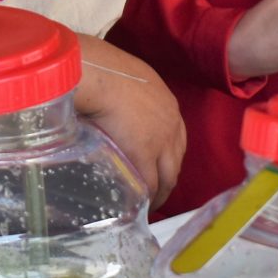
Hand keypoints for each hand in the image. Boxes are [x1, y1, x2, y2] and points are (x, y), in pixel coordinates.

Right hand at [76, 39, 185, 208]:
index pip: (176, 137)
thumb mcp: (127, 80)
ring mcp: (161, 142)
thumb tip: (110, 103)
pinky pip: (150, 184)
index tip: (159, 165)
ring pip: (167, 176)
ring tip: (149, 204)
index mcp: (167, 104)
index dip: (168, 155)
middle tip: (157, 193)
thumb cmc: (104, 71)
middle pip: (176, 160)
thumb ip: (128, 96)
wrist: (100, 75)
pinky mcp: (145, 155)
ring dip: (160, 191)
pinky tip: (140, 205)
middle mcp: (171, 125)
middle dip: (168, 178)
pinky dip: (147, 197)